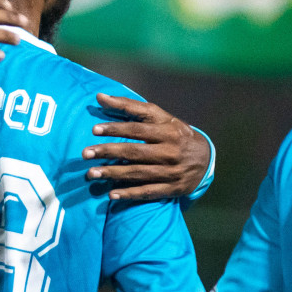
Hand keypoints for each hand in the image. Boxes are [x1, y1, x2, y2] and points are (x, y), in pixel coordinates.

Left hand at [83, 93, 209, 201]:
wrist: (206, 159)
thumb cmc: (175, 134)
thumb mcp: (160, 117)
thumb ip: (130, 107)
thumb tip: (99, 96)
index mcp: (168, 131)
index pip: (138, 129)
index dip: (116, 129)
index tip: (94, 130)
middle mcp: (171, 151)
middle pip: (135, 152)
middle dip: (108, 152)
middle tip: (85, 154)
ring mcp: (172, 171)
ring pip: (139, 173)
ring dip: (113, 174)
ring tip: (91, 173)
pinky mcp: (172, 189)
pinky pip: (148, 192)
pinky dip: (129, 194)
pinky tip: (111, 195)